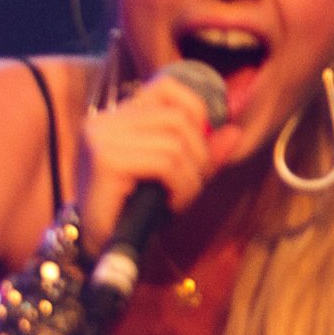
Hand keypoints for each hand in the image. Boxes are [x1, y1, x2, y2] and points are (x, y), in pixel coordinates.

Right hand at [74, 67, 242, 232]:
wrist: (98, 246)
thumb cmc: (134, 211)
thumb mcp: (174, 176)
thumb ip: (200, 152)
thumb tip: (235, 131)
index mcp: (116, 117)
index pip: (166, 88)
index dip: (196, 109)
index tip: (202, 143)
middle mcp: (104, 121)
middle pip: (178, 117)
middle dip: (199, 154)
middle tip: (192, 184)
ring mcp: (101, 138)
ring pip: (175, 142)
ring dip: (190, 177)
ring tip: (179, 199)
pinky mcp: (106, 161)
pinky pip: (165, 163)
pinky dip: (180, 187)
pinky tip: (170, 204)